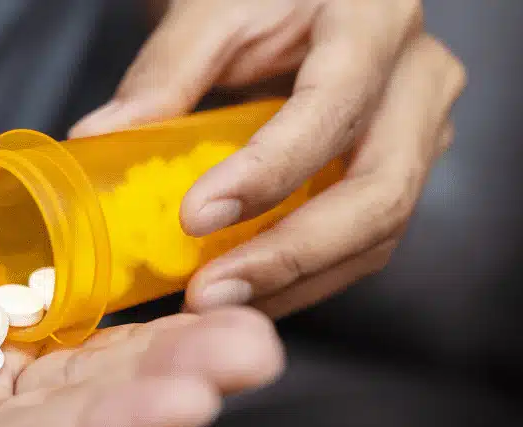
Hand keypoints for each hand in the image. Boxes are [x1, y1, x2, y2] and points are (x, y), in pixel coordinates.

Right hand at [0, 140, 283, 426]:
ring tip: (249, 337)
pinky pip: (82, 330)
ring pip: (94, 374)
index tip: (190, 401)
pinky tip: (199, 315)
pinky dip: (138, 325)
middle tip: (250, 356)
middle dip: (167, 389)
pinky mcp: (7, 323)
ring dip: (171, 357)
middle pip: (80, 416)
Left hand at [70, 0, 465, 316]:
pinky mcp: (403, 173)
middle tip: (210, 291)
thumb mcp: (217, 9)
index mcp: (376, 21)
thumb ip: (166, 70)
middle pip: (378, 194)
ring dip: (294, 281)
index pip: (334, 107)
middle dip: (289, 256)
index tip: (195, 216)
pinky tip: (252, 290)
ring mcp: (422, 134)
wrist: (315, 0)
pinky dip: (306, 277)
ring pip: (376, 234)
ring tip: (219, 299)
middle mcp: (419, 81)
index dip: (269, 172)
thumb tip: (100, 136)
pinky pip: (364, 243)